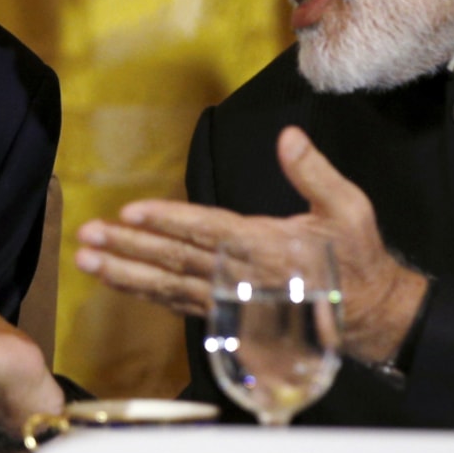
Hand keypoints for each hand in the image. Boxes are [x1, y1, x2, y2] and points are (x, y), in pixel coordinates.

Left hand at [73, 126, 428, 363]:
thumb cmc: (355, 259)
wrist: (367, 315)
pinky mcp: (226, 314)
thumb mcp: (348, 208)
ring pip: (168, 285)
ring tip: (87, 259)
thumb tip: (288, 137)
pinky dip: (145, 293)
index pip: (207, 230)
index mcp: (266, 246)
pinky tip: (118, 280)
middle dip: (128, 247)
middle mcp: (240, 276)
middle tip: (86, 237)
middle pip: (175, 259)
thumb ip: (314, 173)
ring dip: (125, 272)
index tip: (130, 213)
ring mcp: (229, 299)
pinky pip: (178, 303)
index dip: (168, 221)